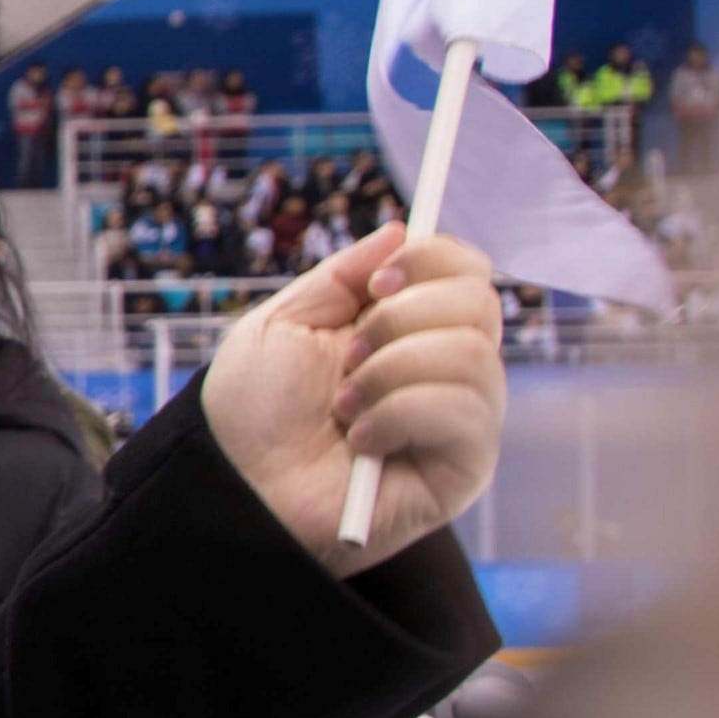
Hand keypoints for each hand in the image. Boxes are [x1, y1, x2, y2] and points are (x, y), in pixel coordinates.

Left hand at [200, 224, 505, 571]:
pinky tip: (363, 442)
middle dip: (401, 320)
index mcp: (408, 329)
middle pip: (480, 304)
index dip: (432, 260)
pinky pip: (465, 410)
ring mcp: (462, 418)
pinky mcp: (467, 466)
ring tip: (346, 406)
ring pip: (472, 355)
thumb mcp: (284, 324)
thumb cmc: (253, 413)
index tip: (376, 283)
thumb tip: (403, 230)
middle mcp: (446, 369)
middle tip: (348, 357)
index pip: (466, 272)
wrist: (237, 487)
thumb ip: (342, 276)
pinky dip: (400, 414)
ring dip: (392, 371)